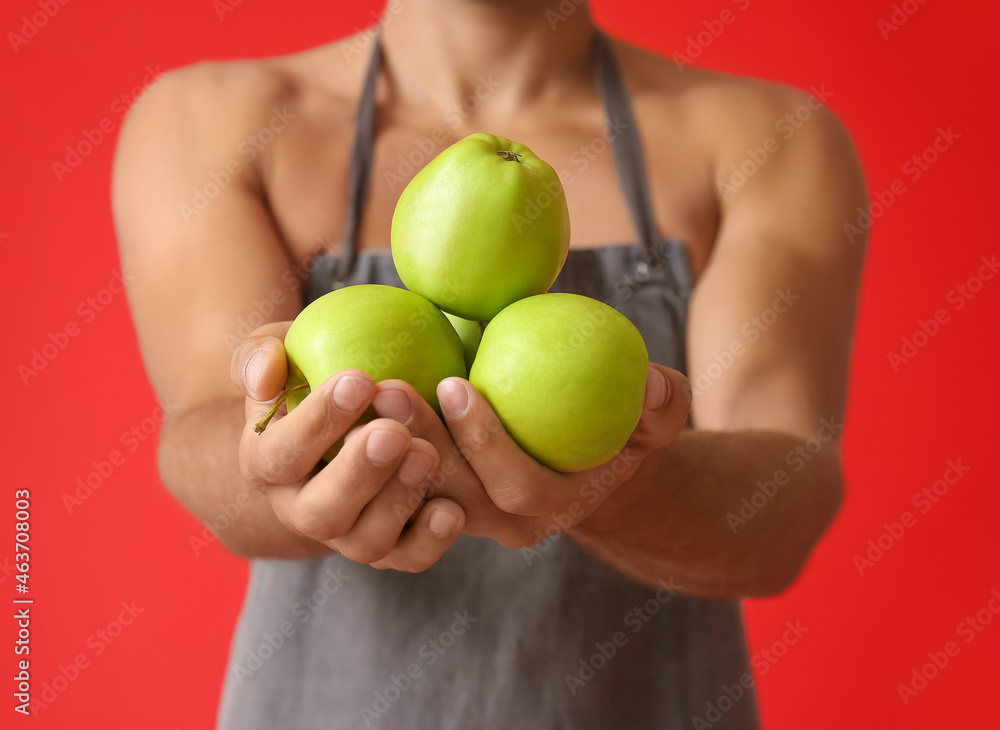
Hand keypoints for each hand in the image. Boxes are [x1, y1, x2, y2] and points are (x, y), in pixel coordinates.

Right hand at [230, 323, 465, 571]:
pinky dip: (432, 540)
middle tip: (394, 433)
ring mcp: (349, 535)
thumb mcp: (282, 352)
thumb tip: (265, 371)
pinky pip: (410, 559)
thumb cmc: (315, 375)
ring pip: (366, 542)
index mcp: (267, 464)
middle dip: (358, 473)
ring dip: (398, 501)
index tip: (360, 381)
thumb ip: (262, 354)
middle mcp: (302, 510)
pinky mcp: (393, 550)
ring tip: (428, 454)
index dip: (317, 422)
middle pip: (320, 513)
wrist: (354, 418)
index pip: (280, 453)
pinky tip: (453, 507)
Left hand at [371, 363, 690, 548]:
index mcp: (553, 506)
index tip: (456, 383)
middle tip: (387, 386)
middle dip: (417, 443)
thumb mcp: (658, 417)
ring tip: (360, 389)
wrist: (593, 462)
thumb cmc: (625, 431)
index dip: (486, 442)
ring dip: (385, 444)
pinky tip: (352, 397)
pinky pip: (400, 475)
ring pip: (416, 487)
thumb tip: (652, 384)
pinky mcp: (439, 494)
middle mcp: (503, 520)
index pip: (515, 486)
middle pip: (451, 493)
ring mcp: (467, 512)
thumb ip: (662, 403)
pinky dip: (376, 442)